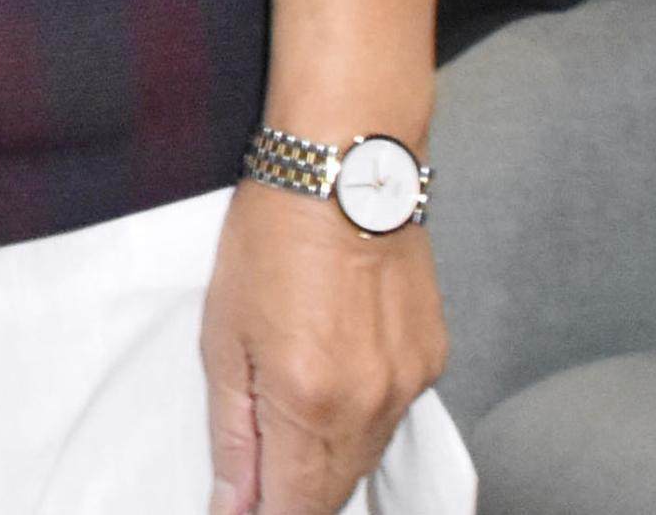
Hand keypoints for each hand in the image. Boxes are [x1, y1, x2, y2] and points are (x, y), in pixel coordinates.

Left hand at [201, 182, 446, 514]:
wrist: (343, 173)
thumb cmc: (269, 238)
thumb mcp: (223, 334)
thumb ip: (234, 431)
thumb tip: (234, 500)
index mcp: (309, 403)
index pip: (296, 507)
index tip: (239, 512)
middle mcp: (370, 406)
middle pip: (335, 491)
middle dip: (294, 495)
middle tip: (257, 479)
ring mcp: (409, 387)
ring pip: (367, 458)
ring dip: (327, 458)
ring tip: (289, 417)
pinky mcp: (432, 363)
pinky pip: (392, 415)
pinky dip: (360, 417)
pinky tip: (333, 380)